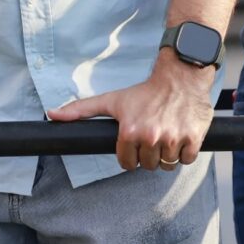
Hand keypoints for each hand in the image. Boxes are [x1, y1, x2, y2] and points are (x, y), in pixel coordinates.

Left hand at [49, 51, 216, 171]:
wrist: (180, 77)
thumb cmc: (144, 92)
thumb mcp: (111, 100)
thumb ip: (80, 110)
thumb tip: (51, 114)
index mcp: (130, 132)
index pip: (127, 164)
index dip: (130, 155)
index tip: (136, 141)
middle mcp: (151, 137)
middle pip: (148, 166)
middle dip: (149, 154)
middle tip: (152, 136)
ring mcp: (173, 139)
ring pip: (167, 165)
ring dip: (167, 154)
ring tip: (166, 135)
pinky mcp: (193, 139)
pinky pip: (187, 160)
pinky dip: (185, 152)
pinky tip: (180, 136)